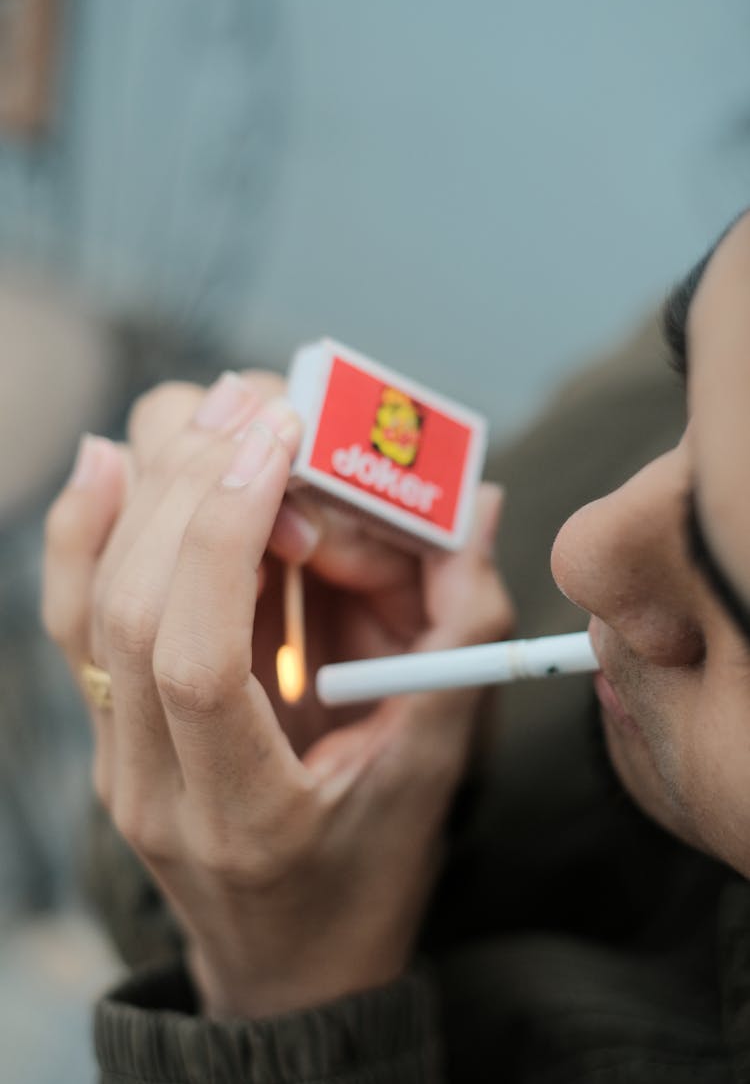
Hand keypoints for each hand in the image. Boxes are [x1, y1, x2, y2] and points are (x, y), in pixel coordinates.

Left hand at [43, 372, 512, 1018]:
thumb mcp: (438, 767)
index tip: (279, 444)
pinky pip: (72, 616)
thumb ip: (464, 637)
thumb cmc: (371, 872)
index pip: (199, 661)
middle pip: (134, 610)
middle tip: (265, 406)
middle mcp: (154, 784)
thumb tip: (473, 505)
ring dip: (153, 489)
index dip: (227, 536)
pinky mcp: (108, 720)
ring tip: (224, 412)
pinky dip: (84, 528)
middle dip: (195, 486)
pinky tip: (113, 459)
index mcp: (246, 813)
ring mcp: (116, 752)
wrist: (288, 960)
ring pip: (94, 599)